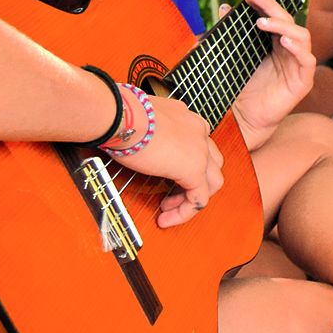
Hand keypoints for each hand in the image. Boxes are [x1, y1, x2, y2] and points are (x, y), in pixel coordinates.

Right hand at [114, 93, 224, 228]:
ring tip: (167, 209)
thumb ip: (146, 131)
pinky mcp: (194, 169)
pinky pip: (199, 198)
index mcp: (185, 118)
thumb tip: (132, 138)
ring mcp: (200, 149)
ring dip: (191, 198)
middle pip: (211, 163)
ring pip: (212, 181)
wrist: (121, 115)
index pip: (197, 145)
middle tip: (169, 194)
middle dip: (194, 182)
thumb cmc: (119, 114)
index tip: (162, 173)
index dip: (182, 164)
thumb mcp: (139, 120)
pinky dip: (185, 211)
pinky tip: (166, 218)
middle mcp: (198, 130)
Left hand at [229, 0, 315, 145]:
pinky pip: (308, 60)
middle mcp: (288, 51)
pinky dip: (298, 49)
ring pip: (302, 36)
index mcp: (273, 43)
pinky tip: (284, 41)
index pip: (273, 17)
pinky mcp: (303, 82)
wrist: (242, 119)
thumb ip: (229, 35)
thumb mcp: (232, 56)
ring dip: (284, 26)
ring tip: (263, 23)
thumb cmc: (239, 88)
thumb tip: (222, 8)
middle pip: (288, 21)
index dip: (263, 3)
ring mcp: (297, 65)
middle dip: (271, 7)